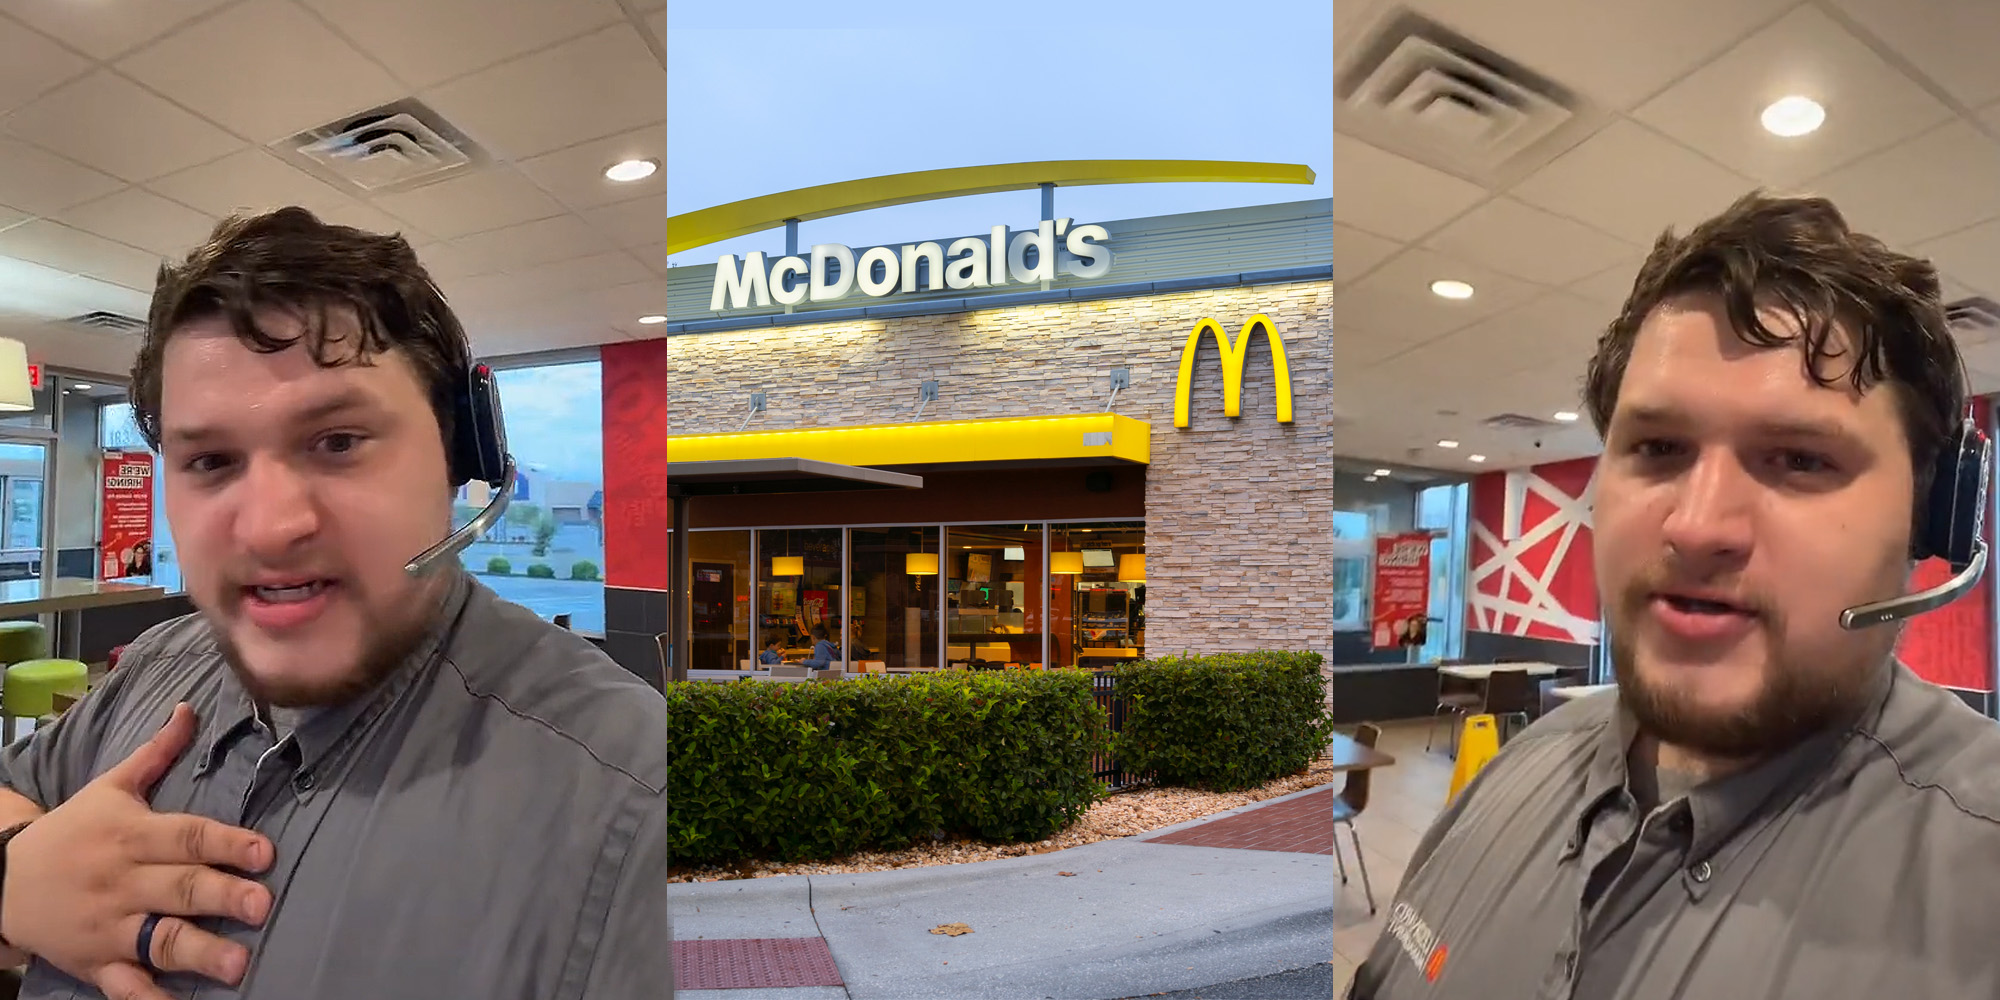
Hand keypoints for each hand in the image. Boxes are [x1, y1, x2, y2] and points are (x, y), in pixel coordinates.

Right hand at [1, 704, 274, 999]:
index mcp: (131, 835)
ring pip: (156, 940)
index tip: (264, 853)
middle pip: (177, 888)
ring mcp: (108, 926)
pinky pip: (124, 986)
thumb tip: (191, 708)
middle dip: (220, 897)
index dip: (226, 843)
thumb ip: (157, 753)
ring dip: (198, 953)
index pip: (186, 836)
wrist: (2, 880)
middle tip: (262, 906)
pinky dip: (149, 999)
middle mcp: (122, 881)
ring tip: (237, 966)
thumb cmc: (72, 831)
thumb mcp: (110, 788)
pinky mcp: (94, 963)